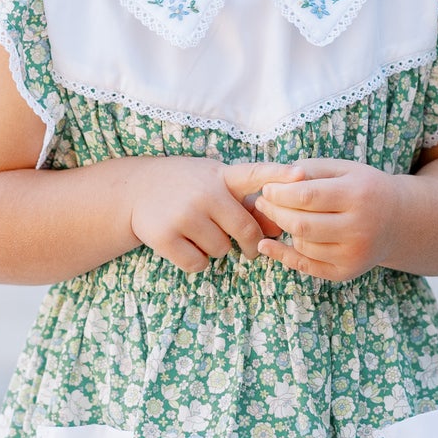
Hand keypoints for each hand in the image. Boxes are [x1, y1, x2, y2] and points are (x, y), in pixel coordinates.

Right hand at [128, 156, 276, 274]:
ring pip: (221, 250)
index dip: (279, 174)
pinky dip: (197, 261)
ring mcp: (183, 214)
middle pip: (246, 229)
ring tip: (201, 233)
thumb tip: (279, 228)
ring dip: (217, 250)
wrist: (136, 190)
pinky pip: (198, 264)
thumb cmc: (188, 188)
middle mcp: (204, 192)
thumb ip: (246, 202)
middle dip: (250, 244)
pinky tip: (185, 244)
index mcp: (221, 176)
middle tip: (247, 249)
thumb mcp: (216, 183)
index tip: (301, 174)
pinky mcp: (165, 237)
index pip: (256, 173)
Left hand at [254, 158, 399, 281]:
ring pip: (302, 245)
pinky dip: (283, 256)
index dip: (279, 193)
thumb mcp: (344, 169)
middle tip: (261, 202)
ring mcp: (354, 254)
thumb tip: (273, 181)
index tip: (266, 188)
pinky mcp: (346, 272)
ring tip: (281, 215)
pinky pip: (307, 266)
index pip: (307, 196)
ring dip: (284, 229)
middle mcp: (360, 228)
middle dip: (274, 212)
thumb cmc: (363, 188)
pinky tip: (267, 245)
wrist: (397, 220)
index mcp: (359, 195)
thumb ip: (310, 170)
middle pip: (301, 224)